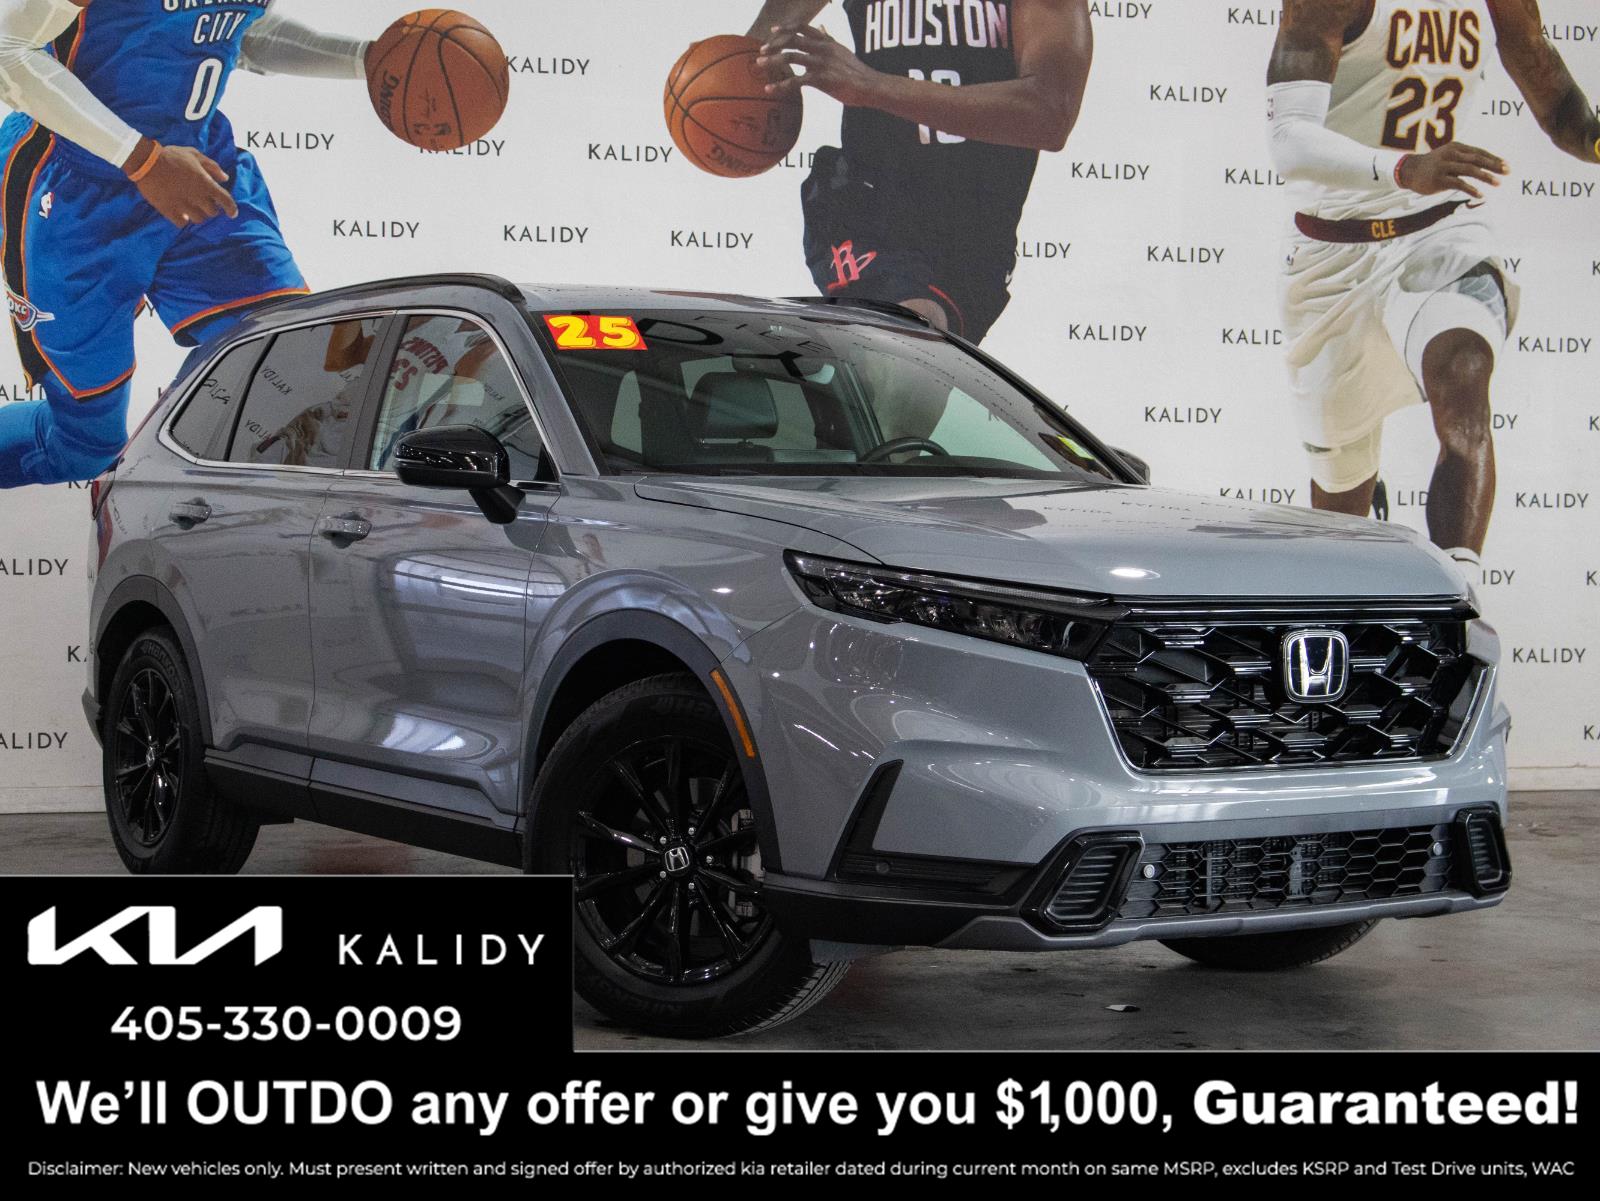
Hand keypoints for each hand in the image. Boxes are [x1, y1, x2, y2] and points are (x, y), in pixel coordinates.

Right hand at [127, 140, 238, 227]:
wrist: (146, 162)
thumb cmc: (171, 156)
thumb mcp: (194, 155)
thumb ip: (211, 166)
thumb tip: (225, 178)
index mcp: (206, 184)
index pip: (226, 201)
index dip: (231, 208)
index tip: (232, 213)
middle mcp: (198, 197)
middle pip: (212, 212)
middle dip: (210, 208)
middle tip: (203, 202)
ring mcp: (184, 206)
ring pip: (199, 219)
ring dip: (198, 215)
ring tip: (192, 207)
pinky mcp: (170, 211)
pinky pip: (183, 223)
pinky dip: (184, 220)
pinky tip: (181, 213)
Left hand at [757, 23, 879, 106]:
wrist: (869, 86)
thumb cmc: (856, 71)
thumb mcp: (842, 49)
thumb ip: (828, 38)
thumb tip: (821, 27)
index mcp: (826, 41)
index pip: (802, 28)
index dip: (786, 28)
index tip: (773, 32)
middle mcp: (822, 48)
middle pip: (792, 39)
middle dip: (774, 44)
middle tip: (761, 51)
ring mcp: (820, 63)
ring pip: (791, 56)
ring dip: (772, 61)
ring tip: (760, 66)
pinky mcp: (821, 79)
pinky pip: (795, 81)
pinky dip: (780, 85)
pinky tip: (770, 90)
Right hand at [1397, 142, 1507, 199]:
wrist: (1409, 171)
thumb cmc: (1433, 166)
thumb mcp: (1449, 156)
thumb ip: (1464, 158)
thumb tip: (1487, 165)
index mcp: (1456, 147)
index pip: (1479, 152)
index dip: (1494, 158)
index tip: (1506, 166)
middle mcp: (1451, 154)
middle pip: (1477, 159)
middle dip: (1494, 165)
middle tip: (1507, 172)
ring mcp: (1444, 166)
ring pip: (1470, 170)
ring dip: (1486, 177)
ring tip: (1498, 183)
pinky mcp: (1439, 179)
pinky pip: (1459, 184)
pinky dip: (1471, 189)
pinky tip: (1481, 195)